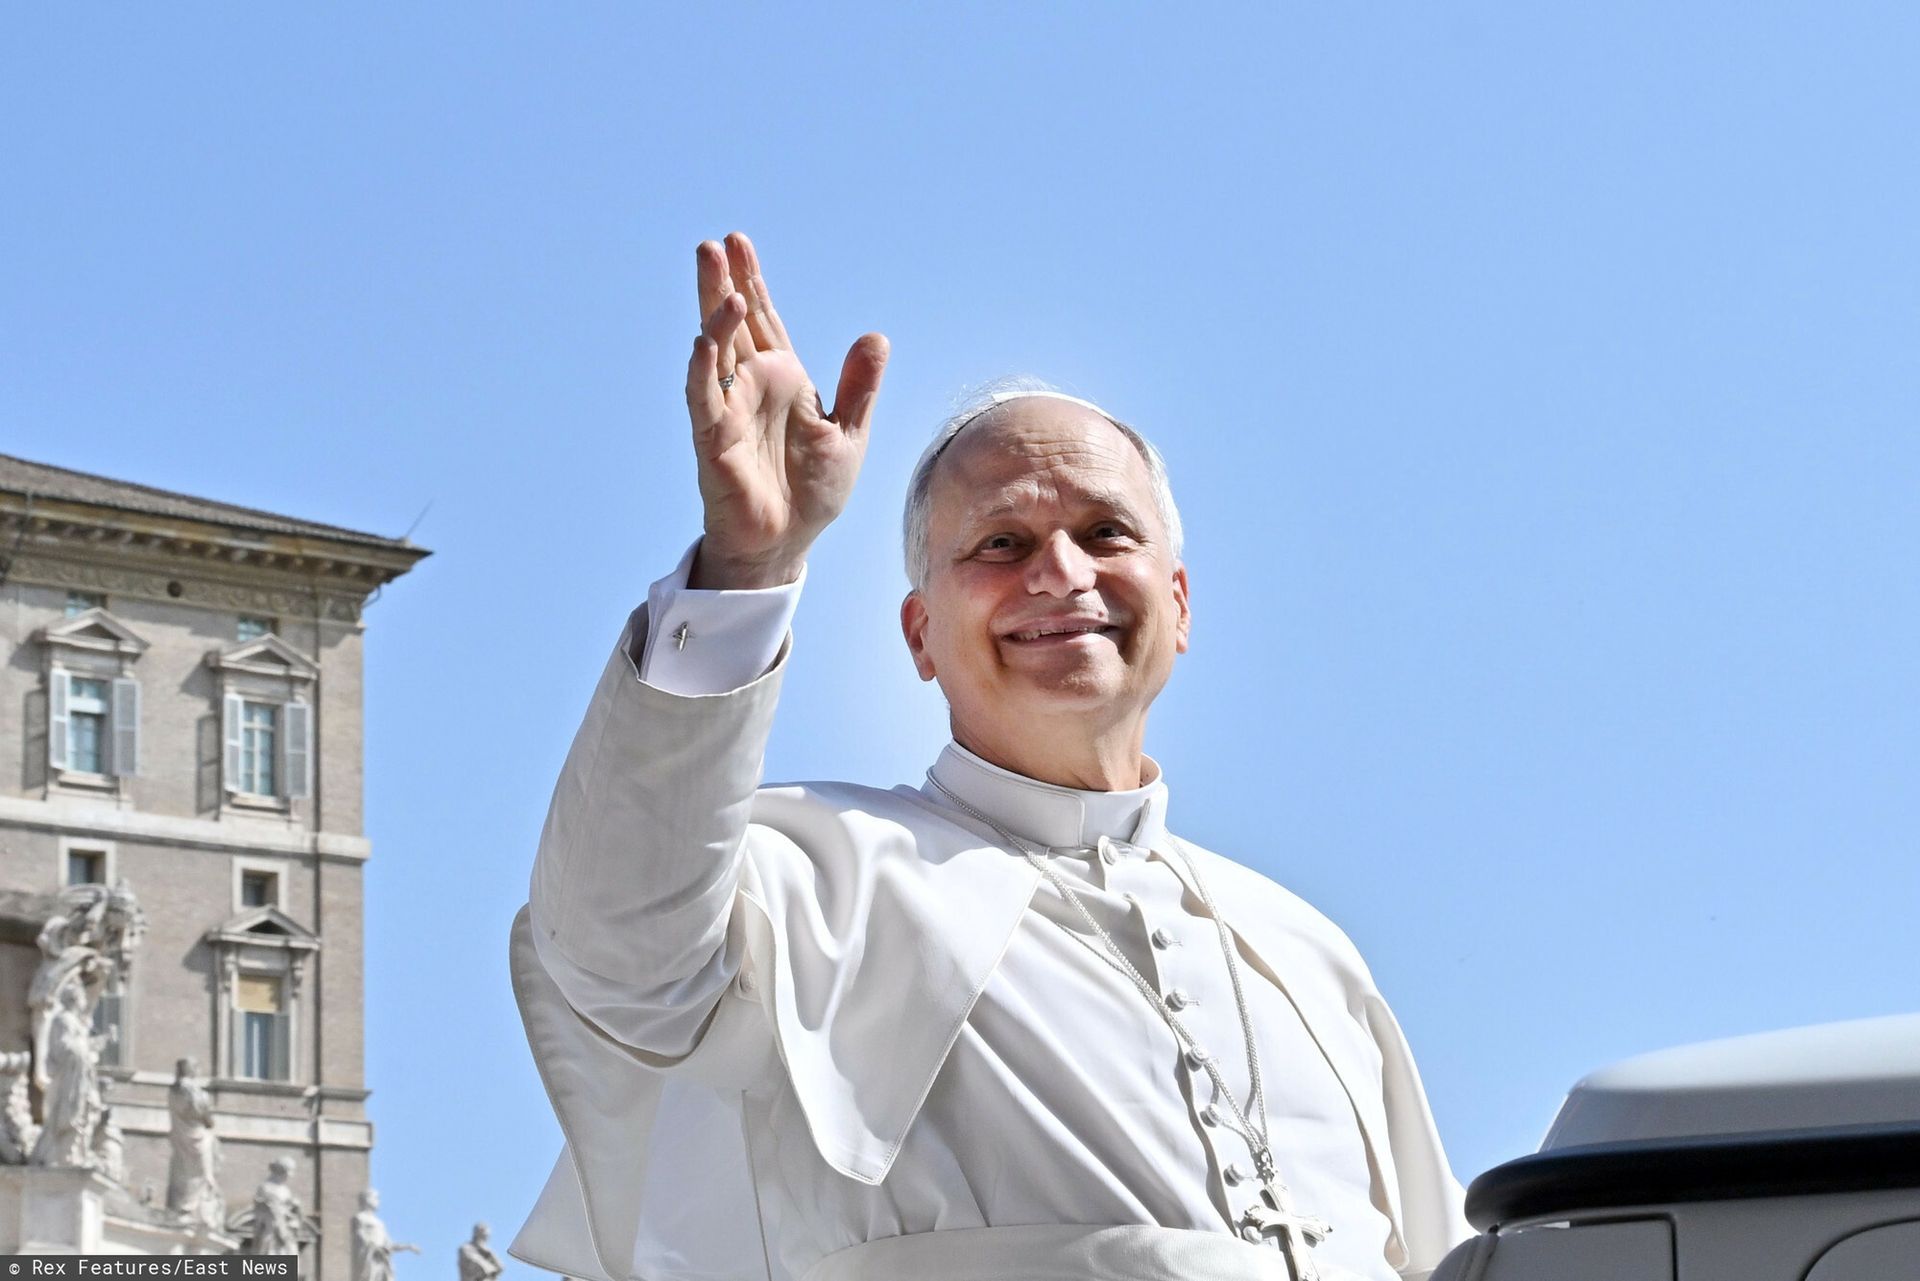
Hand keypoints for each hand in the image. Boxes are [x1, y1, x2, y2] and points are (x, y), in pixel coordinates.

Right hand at [684, 232, 888, 588]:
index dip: (752, 282)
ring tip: (716, 275)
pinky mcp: (713, 438)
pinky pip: (705, 397)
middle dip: (722, 284)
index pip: (764, 320)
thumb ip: (859, 387)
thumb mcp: (848, 434)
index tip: (738, 242)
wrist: (787, 542)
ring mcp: (729, 409)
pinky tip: (706, 338)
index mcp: (783, 380)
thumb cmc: (811, 493)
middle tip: (712, 243)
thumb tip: (876, 336)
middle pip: (733, 324)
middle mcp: (751, 386)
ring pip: (715, 350)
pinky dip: (705, 368)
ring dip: (713, 313)